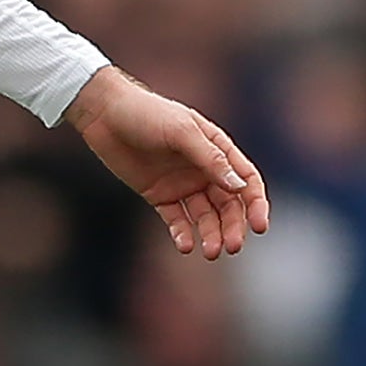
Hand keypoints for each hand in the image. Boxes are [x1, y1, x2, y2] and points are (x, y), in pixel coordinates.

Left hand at [65, 67, 269, 259]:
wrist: (105, 115)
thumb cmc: (147, 114)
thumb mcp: (181, 132)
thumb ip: (211, 159)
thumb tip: (240, 186)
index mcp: (216, 148)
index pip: (245, 179)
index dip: (256, 203)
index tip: (260, 226)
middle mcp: (203, 168)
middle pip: (228, 204)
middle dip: (233, 226)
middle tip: (232, 247)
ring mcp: (181, 183)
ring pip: (205, 216)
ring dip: (211, 234)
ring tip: (208, 251)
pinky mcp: (159, 196)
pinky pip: (176, 219)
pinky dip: (183, 233)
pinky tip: (185, 245)